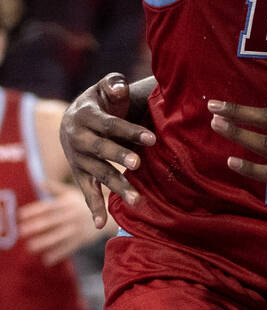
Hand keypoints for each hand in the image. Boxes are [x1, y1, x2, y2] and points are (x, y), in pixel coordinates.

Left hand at [17, 180, 103, 264]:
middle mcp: (72, 214)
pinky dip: (58, 254)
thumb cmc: (85, 202)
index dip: (34, 210)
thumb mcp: (72, 192)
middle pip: (52, 220)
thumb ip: (55, 188)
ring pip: (60, 235)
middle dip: (37, 226)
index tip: (20, 215)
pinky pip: (69, 248)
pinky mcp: (83, 239)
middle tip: (22, 231)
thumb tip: (38, 182)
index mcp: (68, 202)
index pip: (49, 206)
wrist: (111, 213)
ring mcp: (78, 228)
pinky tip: (46, 259)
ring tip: (30, 247)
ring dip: (45, 241)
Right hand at [60, 73, 155, 227]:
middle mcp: (77, 139)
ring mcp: (77, 159)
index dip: (130, 131)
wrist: (73, 117)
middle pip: (101, 150)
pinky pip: (86, 191)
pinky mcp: (79, 173)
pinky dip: (93, 207)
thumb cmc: (99, 100)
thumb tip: (119, 89)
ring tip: (137, 200)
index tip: (152, 139)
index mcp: (84, 116)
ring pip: (98, 174)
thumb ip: (113, 84)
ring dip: (116, 186)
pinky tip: (101, 225)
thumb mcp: (105, 86)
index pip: (109, 125)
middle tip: (138, 164)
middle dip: (119, 156)